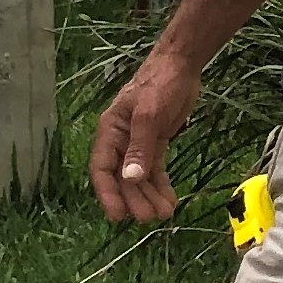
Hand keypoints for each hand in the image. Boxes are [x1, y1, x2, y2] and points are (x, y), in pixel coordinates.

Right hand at [90, 52, 202, 223]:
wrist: (182, 64)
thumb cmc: (160, 83)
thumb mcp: (149, 114)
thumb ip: (139, 148)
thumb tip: (130, 179)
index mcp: (110, 130)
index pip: (101, 168)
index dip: (107, 193)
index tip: (117, 216)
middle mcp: (120, 140)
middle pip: (121, 177)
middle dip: (133, 199)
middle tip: (149, 217)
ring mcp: (138, 142)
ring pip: (138, 177)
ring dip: (149, 196)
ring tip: (164, 213)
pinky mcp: (155, 142)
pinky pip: (154, 169)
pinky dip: (160, 185)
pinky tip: (170, 200)